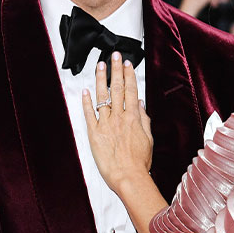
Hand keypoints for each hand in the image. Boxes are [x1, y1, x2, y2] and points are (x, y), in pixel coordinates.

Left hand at [83, 52, 152, 193]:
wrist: (128, 176)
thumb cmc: (139, 162)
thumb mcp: (148, 139)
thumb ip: (144, 119)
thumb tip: (141, 104)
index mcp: (134, 118)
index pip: (131, 91)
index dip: (129, 76)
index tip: (127, 64)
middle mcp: (119, 118)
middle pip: (118, 89)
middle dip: (116, 70)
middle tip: (114, 56)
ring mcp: (106, 124)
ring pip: (102, 97)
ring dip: (101, 79)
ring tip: (100, 66)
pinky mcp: (94, 133)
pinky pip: (89, 114)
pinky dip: (87, 101)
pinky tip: (86, 90)